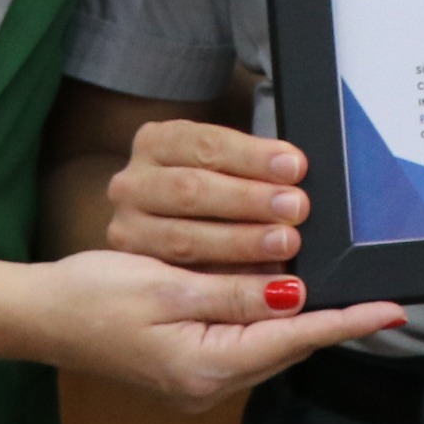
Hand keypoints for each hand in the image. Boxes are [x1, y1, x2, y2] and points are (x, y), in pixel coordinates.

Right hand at [13, 249, 402, 412]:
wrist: (37, 317)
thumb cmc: (91, 296)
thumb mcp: (166, 284)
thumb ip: (233, 294)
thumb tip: (293, 296)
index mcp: (205, 368)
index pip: (294, 340)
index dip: (346, 322)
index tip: (391, 309)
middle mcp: (207, 387)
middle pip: (284, 346)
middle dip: (324, 315)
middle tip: (368, 285)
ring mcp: (195, 384)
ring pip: (264, 345)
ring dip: (292, 314)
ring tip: (328, 281)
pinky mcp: (184, 370)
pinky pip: (239, 343)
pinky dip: (259, 318)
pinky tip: (270, 291)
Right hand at [104, 119, 303, 270]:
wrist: (152, 231)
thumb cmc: (203, 193)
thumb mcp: (216, 167)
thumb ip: (250, 169)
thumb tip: (296, 174)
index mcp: (157, 143)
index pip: (206, 144)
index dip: (253, 155)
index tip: (294, 167)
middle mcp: (132, 185)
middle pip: (192, 189)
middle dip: (249, 199)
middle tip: (295, 207)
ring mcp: (127, 229)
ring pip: (184, 238)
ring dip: (241, 242)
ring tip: (284, 244)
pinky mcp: (135, 273)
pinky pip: (182, 278)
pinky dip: (224, 277)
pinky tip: (257, 280)